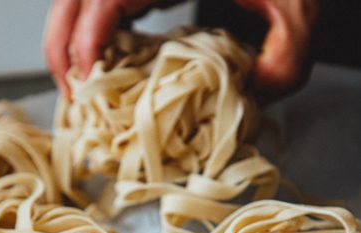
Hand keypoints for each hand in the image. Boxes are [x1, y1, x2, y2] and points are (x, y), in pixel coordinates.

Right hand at [43, 0, 319, 99]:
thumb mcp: (298, 11)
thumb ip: (286, 56)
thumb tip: (251, 93)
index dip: (86, 40)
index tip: (87, 82)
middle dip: (62, 48)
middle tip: (73, 95)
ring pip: (75, 2)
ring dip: (69, 44)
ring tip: (80, 87)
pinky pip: (97, 8)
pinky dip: (88, 37)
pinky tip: (101, 66)